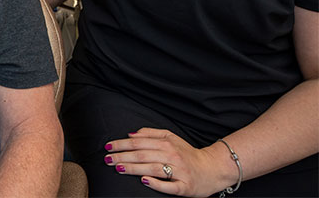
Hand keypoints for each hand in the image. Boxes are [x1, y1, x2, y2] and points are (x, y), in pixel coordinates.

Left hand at [104, 128, 231, 196]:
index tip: (108, 147)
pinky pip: (169, 186)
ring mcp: (179, 172)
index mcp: (167, 143)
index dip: (122, 144)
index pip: (139, 142)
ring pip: (152, 168)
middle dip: (123, 157)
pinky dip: (156, 183)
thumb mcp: (171, 138)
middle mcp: (172, 156)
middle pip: (143, 155)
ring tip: (119, 168)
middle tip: (107, 159)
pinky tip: (143, 181)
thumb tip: (130, 134)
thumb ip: (151, 133)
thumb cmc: (187, 153)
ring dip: (134, 168)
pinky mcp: (185, 186)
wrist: (213, 168)